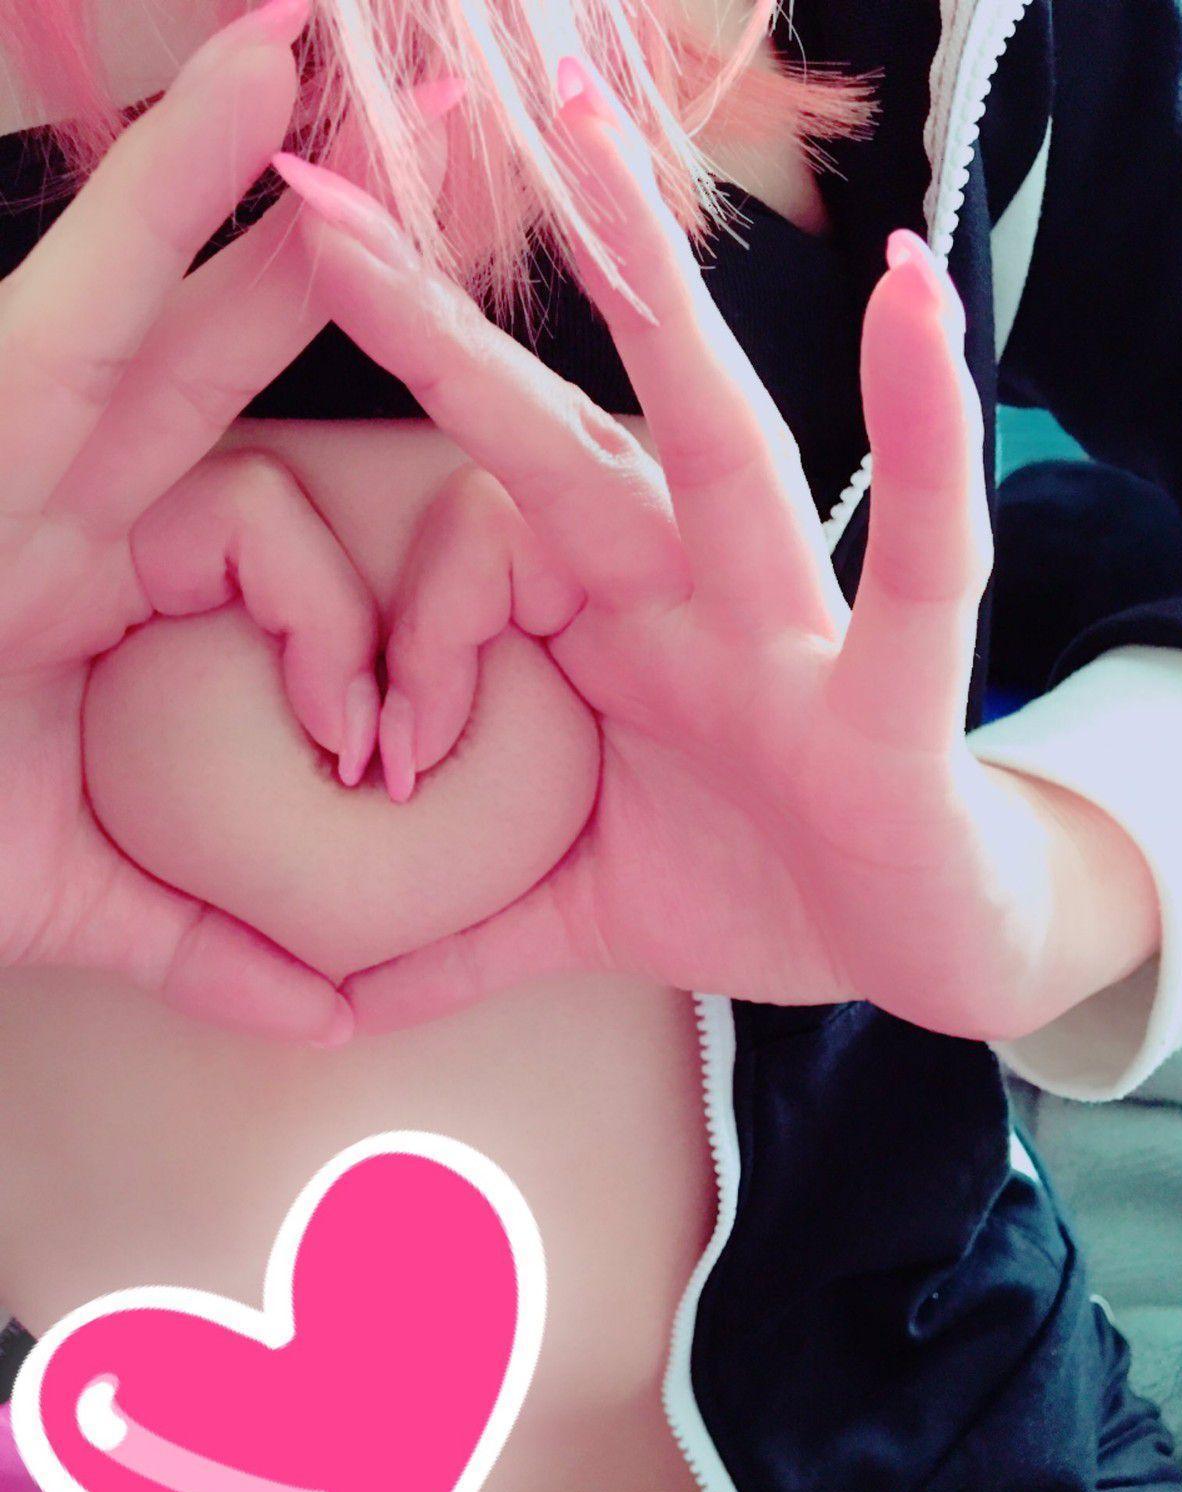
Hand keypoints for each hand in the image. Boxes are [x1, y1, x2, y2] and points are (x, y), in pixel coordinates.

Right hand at [0, 0, 381, 1044]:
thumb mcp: (68, 895)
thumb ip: (205, 943)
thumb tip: (333, 1012)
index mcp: (111, 592)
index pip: (271, 537)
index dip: (352, 605)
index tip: (402, 676)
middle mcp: (73, 496)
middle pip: (231, 362)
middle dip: (338, 272)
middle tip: (445, 165)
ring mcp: (17, 447)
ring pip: (165, 290)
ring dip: (265, 169)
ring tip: (358, 52)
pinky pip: (87, 290)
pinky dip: (163, 194)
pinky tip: (250, 81)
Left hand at [279, 67, 1157, 1040]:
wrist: (929, 948)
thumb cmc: (764, 887)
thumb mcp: (588, 913)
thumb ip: (466, 940)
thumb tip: (333, 1001)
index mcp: (616, 637)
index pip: (484, 539)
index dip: (407, 579)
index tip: (355, 656)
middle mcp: (696, 604)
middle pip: (570, 440)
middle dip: (453, 330)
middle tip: (328, 196)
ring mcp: (797, 637)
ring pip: (723, 452)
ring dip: (662, 306)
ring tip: (599, 140)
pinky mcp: (898, 702)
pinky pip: (923, 566)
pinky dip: (925, 448)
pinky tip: (916, 305)